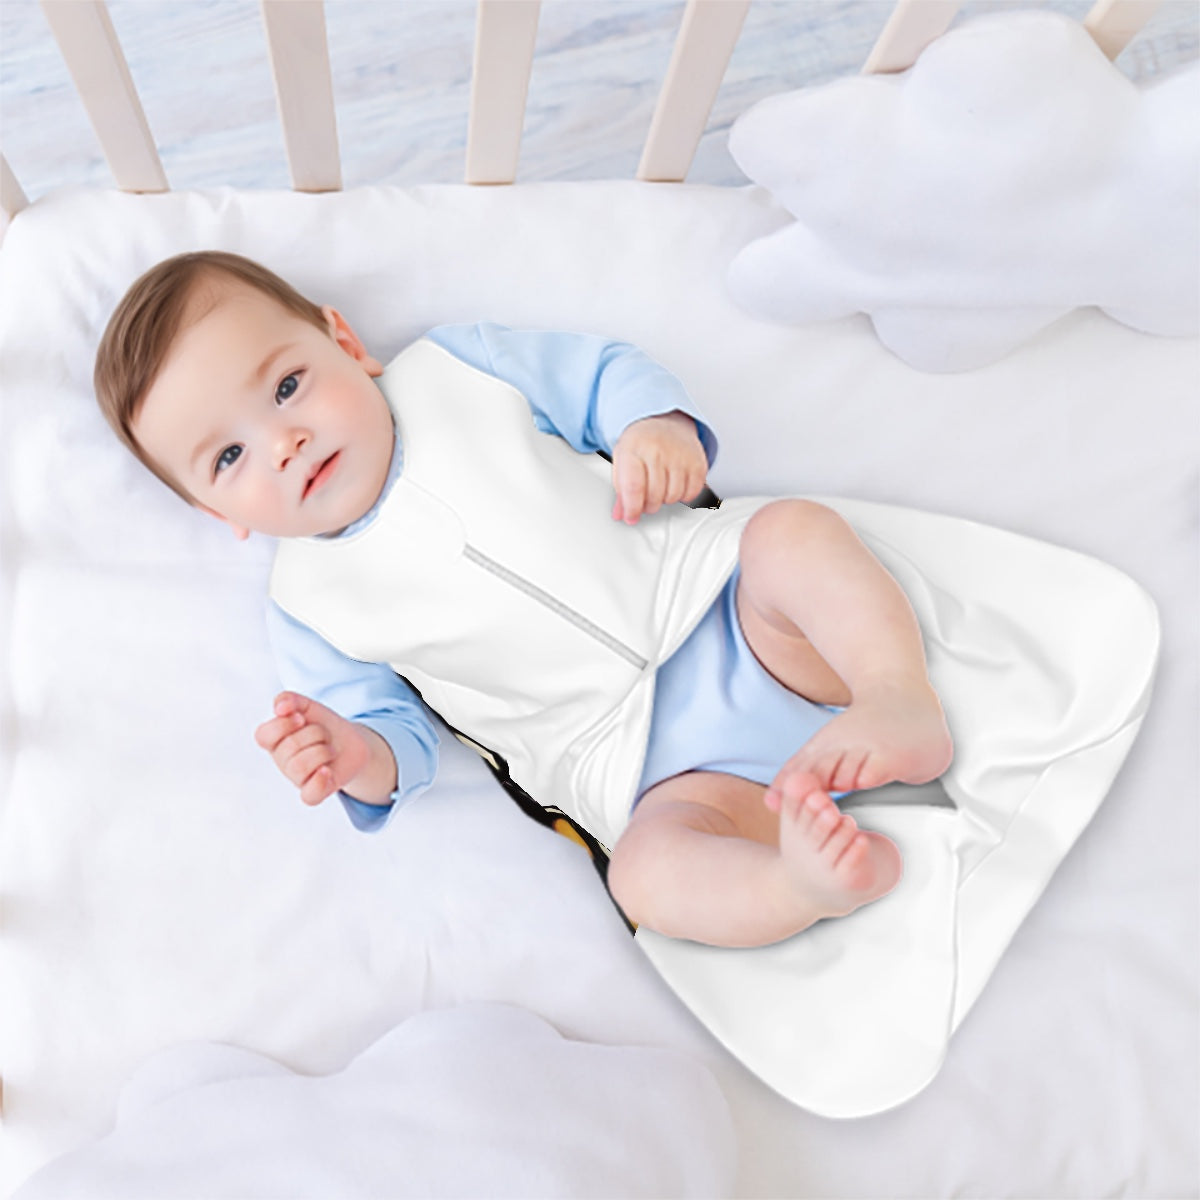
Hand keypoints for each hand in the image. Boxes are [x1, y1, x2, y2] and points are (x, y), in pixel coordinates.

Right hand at [254, 691, 373, 806]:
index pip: (263, 735)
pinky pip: (309, 795)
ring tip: (329, 749)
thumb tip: (279, 707)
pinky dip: (319, 781)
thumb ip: (290, 699)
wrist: (352, 742)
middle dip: (315, 733)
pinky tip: (328, 770)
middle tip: (323, 734)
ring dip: (323, 751)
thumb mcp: (308, 706)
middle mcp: (282, 761)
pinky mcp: (314, 792)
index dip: (284, 724)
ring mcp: (297, 778)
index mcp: (275, 741)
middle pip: (289, 748)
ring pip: (299, 767)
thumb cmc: (324, 725)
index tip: (302, 718)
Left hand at [611, 410, 708, 524]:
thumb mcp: (623, 461)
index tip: (631, 517)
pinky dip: (683, 496)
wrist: (663, 421)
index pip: (633, 487)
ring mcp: (680, 455)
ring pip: (673, 497)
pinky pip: (691, 493)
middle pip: (654, 496)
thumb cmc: (641, 444)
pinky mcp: (697, 462)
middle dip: (648, 505)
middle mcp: (657, 450)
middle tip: (646, 498)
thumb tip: (622, 515)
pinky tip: (675, 484)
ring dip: (665, 500)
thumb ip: (621, 490)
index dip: (632, 508)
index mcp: (633, 449)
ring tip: (661, 487)